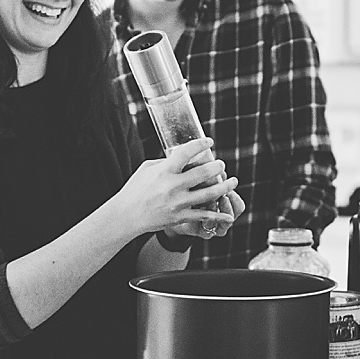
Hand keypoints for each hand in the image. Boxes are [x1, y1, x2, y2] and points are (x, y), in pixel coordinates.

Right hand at [114, 138, 238, 237]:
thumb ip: (166, 162)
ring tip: (233, 181)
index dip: (201, 144)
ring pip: (210, 193)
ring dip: (225, 186)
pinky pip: (204, 215)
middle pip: (204, 173)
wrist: (126, 216)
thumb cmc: (135, 189)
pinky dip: (218, 214)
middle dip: (218, 166)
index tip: (209, 141)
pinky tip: (228, 213)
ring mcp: (178, 203)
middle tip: (222, 164)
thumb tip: (182, 156)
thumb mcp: (147, 169)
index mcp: (164, 171)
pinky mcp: (180, 217)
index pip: (187, 152)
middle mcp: (173, 186)